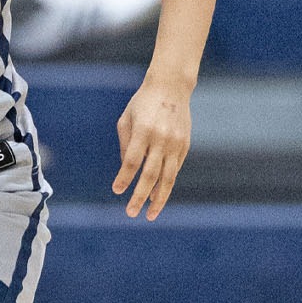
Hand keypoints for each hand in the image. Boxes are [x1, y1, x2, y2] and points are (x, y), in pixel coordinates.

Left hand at [112, 80, 192, 220]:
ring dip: (158, 199)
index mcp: (143, 130)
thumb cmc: (142, 104)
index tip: (117, 190)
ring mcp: (175, 143)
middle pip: (150, 174)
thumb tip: (127, 171)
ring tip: (149, 214)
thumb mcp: (127, 119)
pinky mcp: (184, 146)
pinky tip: (157, 196)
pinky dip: (165, 184)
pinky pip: (174, 170)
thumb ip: (125, 145)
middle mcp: (161, 139)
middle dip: (139, 196)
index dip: (124, 178)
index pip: (132, 161)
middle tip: (130, 213)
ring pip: (167, 178)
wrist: (171, 87)